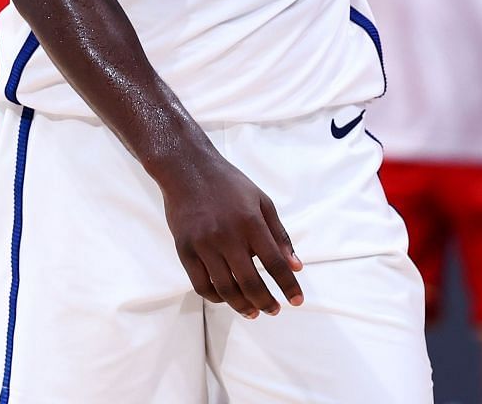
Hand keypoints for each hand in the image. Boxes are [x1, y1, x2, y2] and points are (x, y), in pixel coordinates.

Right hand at [159, 147, 302, 317]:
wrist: (186, 168)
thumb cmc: (228, 184)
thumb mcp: (261, 201)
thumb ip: (280, 235)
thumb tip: (296, 266)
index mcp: (250, 222)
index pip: (275, 263)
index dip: (288, 286)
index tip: (296, 301)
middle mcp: (227, 235)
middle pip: (250, 282)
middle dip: (266, 302)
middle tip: (274, 310)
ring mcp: (203, 244)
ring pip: (225, 288)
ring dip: (242, 306)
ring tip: (253, 312)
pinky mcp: (184, 249)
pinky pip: (201, 284)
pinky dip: (216, 297)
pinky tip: (227, 298)